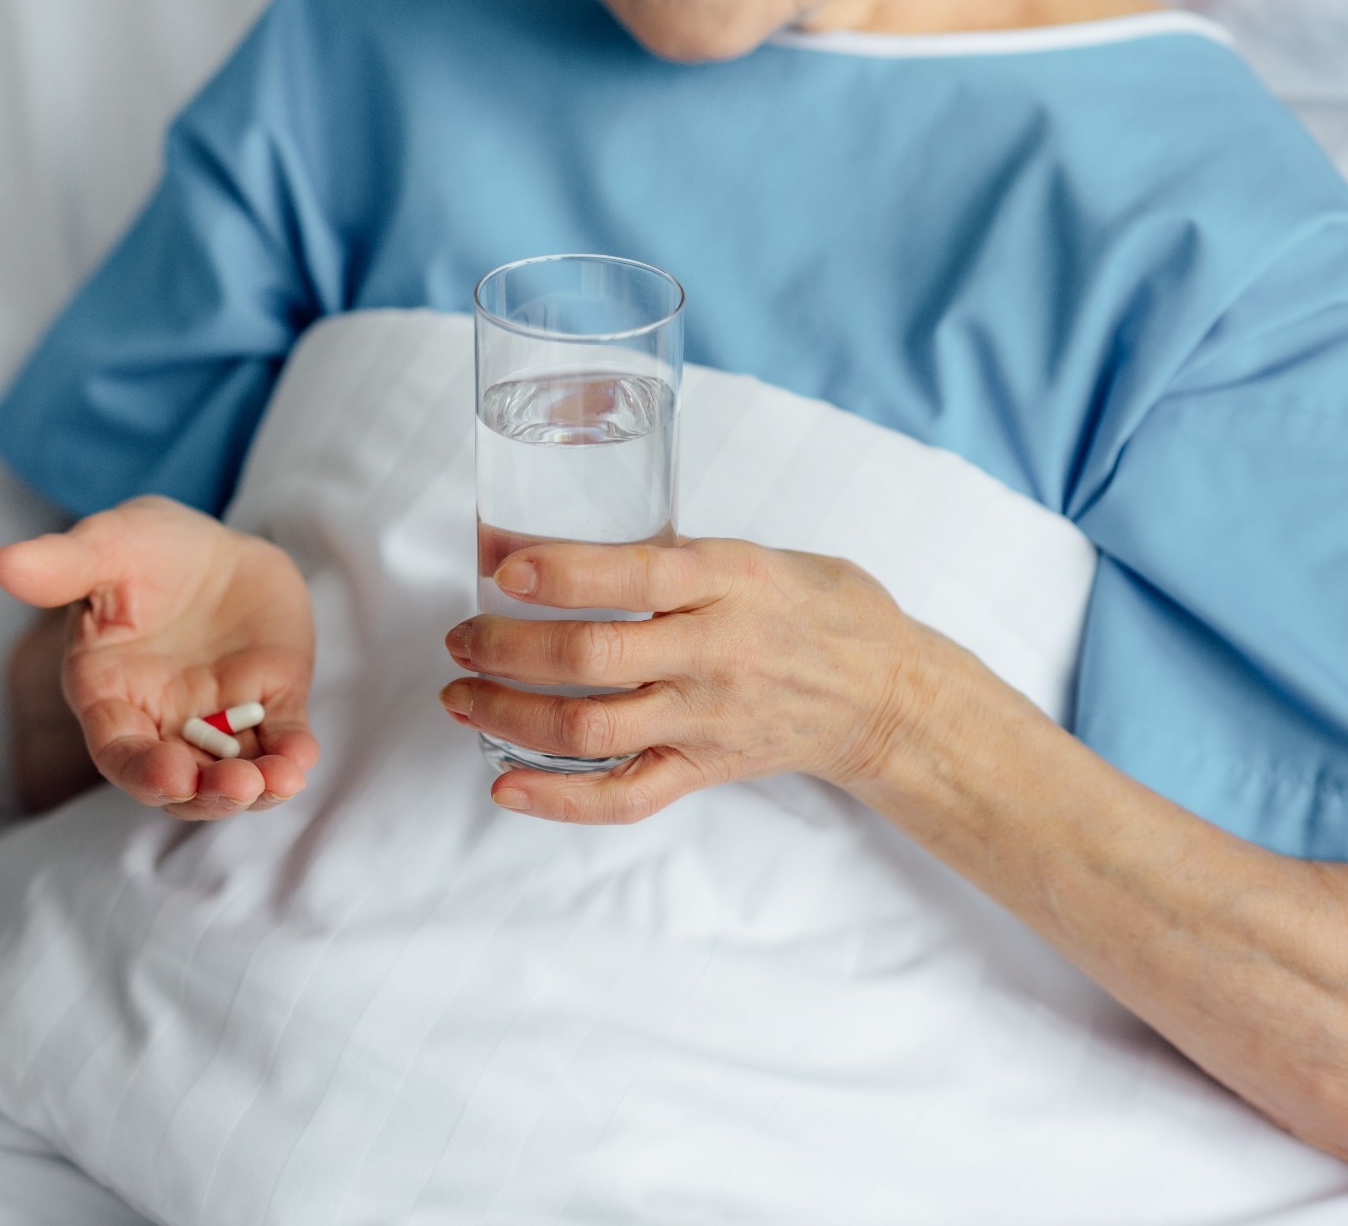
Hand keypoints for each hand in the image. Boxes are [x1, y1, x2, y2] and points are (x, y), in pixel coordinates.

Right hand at [0, 496, 318, 820]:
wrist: (211, 544)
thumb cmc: (144, 549)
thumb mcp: (106, 546)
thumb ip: (60, 565)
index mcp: (111, 695)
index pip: (120, 752)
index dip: (143, 772)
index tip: (170, 778)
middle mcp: (163, 721)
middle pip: (180, 781)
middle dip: (207, 793)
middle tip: (238, 787)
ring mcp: (220, 719)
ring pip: (235, 773)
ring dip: (257, 787)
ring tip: (279, 781)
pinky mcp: (270, 704)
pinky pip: (280, 739)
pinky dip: (292, 754)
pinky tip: (302, 757)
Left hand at [440, 539, 930, 824]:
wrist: (887, 694)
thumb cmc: (816, 607)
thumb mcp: (754, 554)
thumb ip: (674, 555)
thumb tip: (561, 546)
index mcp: (728, 581)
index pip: (634, 573)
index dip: (560, 572)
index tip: (501, 569)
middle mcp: (714, 652)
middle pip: (591, 658)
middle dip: (505, 649)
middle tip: (460, 638)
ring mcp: (706, 719)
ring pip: (589, 727)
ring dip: (507, 714)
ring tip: (461, 695)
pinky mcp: (703, 770)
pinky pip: (622, 798)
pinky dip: (555, 800)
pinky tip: (502, 785)